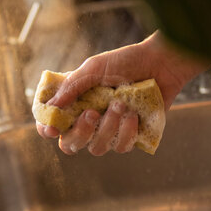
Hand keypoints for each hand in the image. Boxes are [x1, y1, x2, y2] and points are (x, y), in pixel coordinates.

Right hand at [36, 32, 209, 154]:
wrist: (163, 63)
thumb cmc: (127, 61)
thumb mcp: (94, 68)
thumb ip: (72, 87)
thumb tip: (52, 107)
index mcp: (74, 102)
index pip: (51, 123)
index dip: (47, 129)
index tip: (52, 128)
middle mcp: (88, 119)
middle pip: (70, 144)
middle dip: (80, 132)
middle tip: (92, 113)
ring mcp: (108, 130)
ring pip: (96, 148)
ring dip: (107, 128)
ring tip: (121, 105)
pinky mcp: (129, 136)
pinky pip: (121, 148)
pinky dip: (127, 132)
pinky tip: (135, 114)